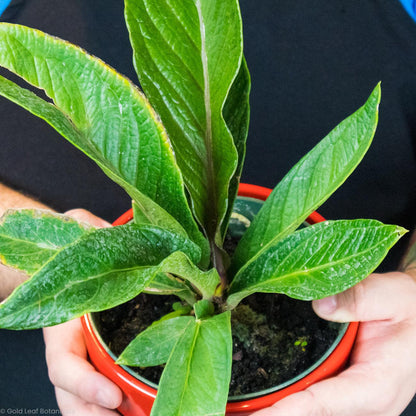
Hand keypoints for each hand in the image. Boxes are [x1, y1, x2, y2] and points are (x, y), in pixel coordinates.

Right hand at [43, 209, 122, 414]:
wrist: (59, 257)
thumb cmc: (66, 245)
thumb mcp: (78, 229)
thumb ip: (94, 232)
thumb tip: (123, 234)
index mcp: (61, 322)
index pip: (64, 364)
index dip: (84, 385)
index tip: (113, 395)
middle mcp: (70, 345)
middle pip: (71, 396)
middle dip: (92, 415)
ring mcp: (83, 354)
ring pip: (82, 400)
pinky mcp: (99, 354)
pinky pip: (101, 385)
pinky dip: (115, 406)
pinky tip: (137, 410)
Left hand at [251, 272, 415, 415]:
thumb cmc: (409, 309)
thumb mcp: (391, 296)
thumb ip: (359, 298)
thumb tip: (318, 303)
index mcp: (374, 386)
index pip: (320, 405)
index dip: (283, 412)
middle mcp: (360, 402)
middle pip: (307, 415)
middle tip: (227, 412)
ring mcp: (350, 399)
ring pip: (307, 412)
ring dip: (271, 411)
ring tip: (235, 409)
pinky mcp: (342, 390)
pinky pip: (310, 401)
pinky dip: (284, 403)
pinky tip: (258, 398)